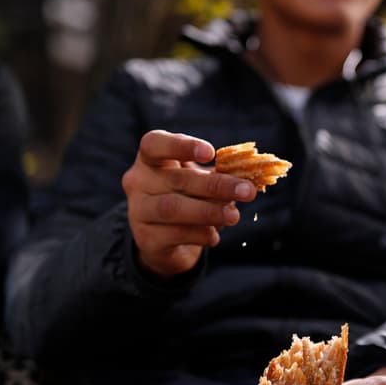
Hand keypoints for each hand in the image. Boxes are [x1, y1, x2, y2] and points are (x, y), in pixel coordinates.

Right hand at [122, 131, 254, 277]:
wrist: (165, 240)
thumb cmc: (187, 197)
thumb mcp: (200, 181)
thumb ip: (219, 175)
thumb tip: (247, 180)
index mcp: (150, 159)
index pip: (154, 144)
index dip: (182, 146)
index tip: (210, 153)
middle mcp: (137, 181)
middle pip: (176, 180)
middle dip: (216, 185)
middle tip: (247, 191)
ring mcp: (138, 211)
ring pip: (173, 208)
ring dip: (209, 211)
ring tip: (234, 215)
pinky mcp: (146, 239)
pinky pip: (175, 234)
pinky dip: (200, 234)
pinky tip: (215, 235)